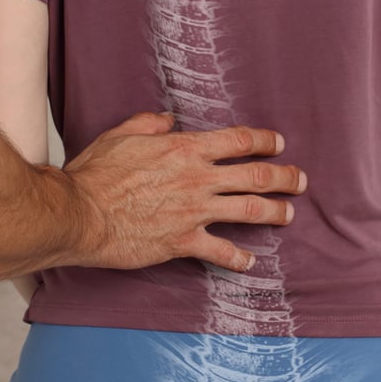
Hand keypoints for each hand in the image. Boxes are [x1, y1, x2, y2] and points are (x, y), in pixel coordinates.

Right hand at [62, 113, 307, 272]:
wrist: (80, 213)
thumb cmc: (95, 174)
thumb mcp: (120, 135)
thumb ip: (148, 124)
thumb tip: (166, 119)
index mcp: (185, 148)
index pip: (238, 141)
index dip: (263, 141)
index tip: (278, 143)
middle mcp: (198, 178)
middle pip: (256, 176)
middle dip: (285, 177)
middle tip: (300, 180)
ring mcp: (194, 212)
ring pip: (250, 210)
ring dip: (275, 212)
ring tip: (289, 214)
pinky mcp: (184, 242)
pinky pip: (222, 252)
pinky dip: (239, 258)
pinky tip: (250, 262)